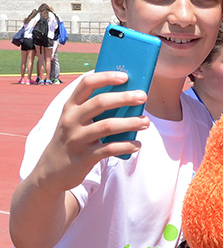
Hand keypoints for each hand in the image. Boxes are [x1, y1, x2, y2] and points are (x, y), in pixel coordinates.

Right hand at [33, 70, 149, 193]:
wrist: (51, 171)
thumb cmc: (72, 139)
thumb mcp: (75, 121)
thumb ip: (94, 109)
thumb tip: (128, 96)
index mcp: (70, 106)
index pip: (87, 84)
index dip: (106, 77)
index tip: (125, 76)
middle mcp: (71, 120)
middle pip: (100, 102)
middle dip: (124, 97)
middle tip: (143, 96)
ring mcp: (77, 139)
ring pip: (108, 126)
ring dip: (130, 122)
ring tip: (146, 122)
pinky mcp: (84, 157)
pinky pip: (109, 149)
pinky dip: (126, 146)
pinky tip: (138, 145)